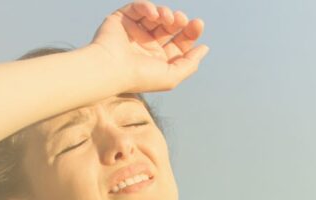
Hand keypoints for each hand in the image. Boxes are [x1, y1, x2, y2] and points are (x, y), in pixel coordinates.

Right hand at [89, 1, 209, 92]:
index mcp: (158, 60)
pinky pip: (138, 7)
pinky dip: (148, 7)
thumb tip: (204, 48)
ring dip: (166, 13)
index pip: (179, 43)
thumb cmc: (140, 76)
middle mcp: (147, 46)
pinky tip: (153, 14)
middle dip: (180, 21)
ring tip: (167, 18)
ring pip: (156, 16)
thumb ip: (190, 64)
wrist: (111, 68)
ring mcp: (134, 32)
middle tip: (182, 20)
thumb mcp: (172, 76)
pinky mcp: (121, 19)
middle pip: (170, 28)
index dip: (190, 33)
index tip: (197, 25)